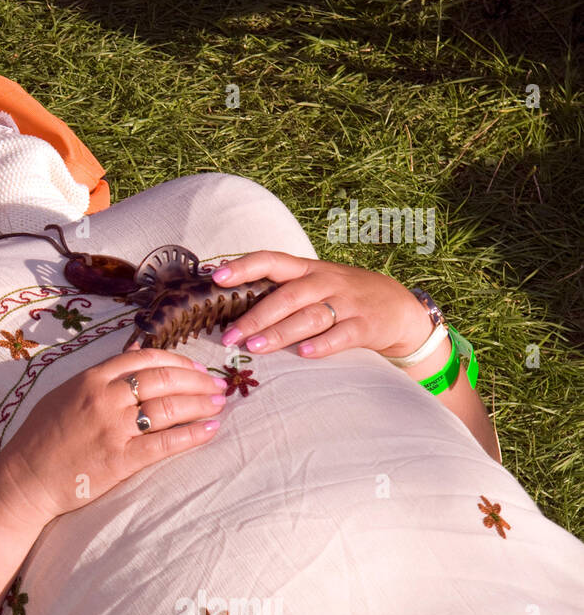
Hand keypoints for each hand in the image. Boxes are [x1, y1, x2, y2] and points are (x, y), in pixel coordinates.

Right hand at [0, 347, 227, 523]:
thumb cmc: (38, 440)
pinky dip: (192, 435)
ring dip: (200, 403)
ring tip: (219, 404)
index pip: (144, 358)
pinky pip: (165, 443)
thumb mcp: (63, 395)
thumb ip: (96, 380)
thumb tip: (131, 363)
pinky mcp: (120, 459)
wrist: (24, 479)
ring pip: (169, 408)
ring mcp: (113, 428)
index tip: (194, 368)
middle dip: (196, 380)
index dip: (176, 360)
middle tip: (217, 385)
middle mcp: (104, 398)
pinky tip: (210, 430)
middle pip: (163, 380)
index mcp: (90, 378)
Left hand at [209, 250, 432, 358]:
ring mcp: (347, 303)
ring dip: (280, 332)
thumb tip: (229, 304)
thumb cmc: (343, 297)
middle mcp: (325, 282)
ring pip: (309, 317)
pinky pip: (342, 334)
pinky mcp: (366, 325)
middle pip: (286, 296)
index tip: (217, 276)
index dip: (244, 266)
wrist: (399, 308)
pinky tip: (304, 354)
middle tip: (229, 336)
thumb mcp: (314, 284)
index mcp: (307, 269)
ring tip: (255, 347)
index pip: (272, 260)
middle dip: (255, 317)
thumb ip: (280, 291)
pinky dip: (323, 344)